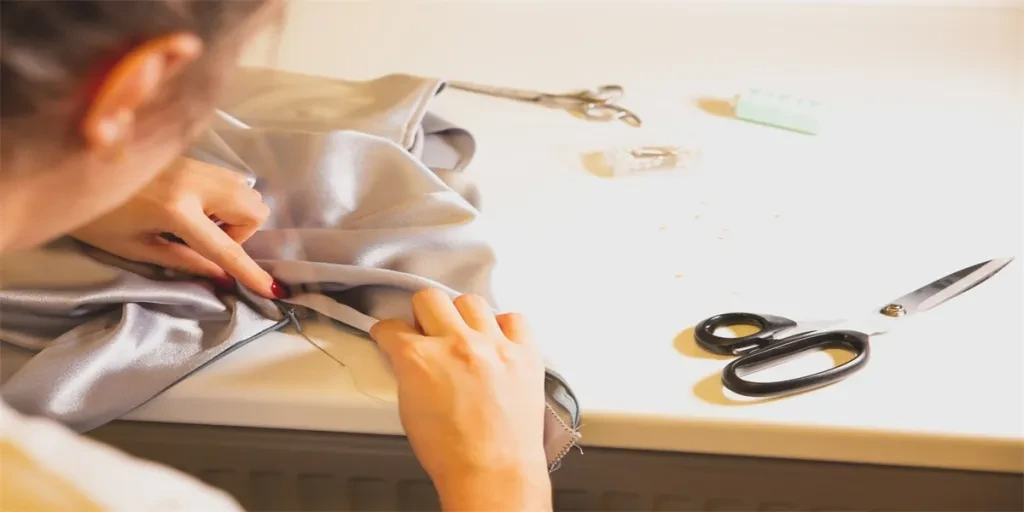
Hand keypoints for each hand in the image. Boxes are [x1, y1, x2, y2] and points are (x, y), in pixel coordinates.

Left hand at [71, 157, 282, 297]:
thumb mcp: (135, 249)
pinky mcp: (191, 158)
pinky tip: (196, 206)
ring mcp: (196, 165)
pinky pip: (229, 179)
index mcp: (177, 210)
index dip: (249, 272)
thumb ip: (184, 261)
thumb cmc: (94, 218)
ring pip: (247, 191)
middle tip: (210, 241)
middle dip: (244, 232)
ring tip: (202, 224)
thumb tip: (220, 276)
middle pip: (253, 209)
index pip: (225, 249)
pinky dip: (225, 198)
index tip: (270, 290)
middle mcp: (195, 183)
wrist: (69, 170)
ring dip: (236, 214)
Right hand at [371, 289, 551, 511]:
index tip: (392, 335)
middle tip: (427, 332)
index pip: (393, 327)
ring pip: (471, 302)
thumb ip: (407, 371)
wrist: (494, 473)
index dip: (388, 333)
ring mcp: (494, 345)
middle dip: (423, 315)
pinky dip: (504, 327)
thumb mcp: (410, 409)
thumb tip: (408, 356)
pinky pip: (514, 319)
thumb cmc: (452, 452)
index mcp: (420, 359)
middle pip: (430, 299)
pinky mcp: (525, 353)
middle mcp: (457, 344)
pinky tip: (497, 343)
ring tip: (465, 337)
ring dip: (463, 317)